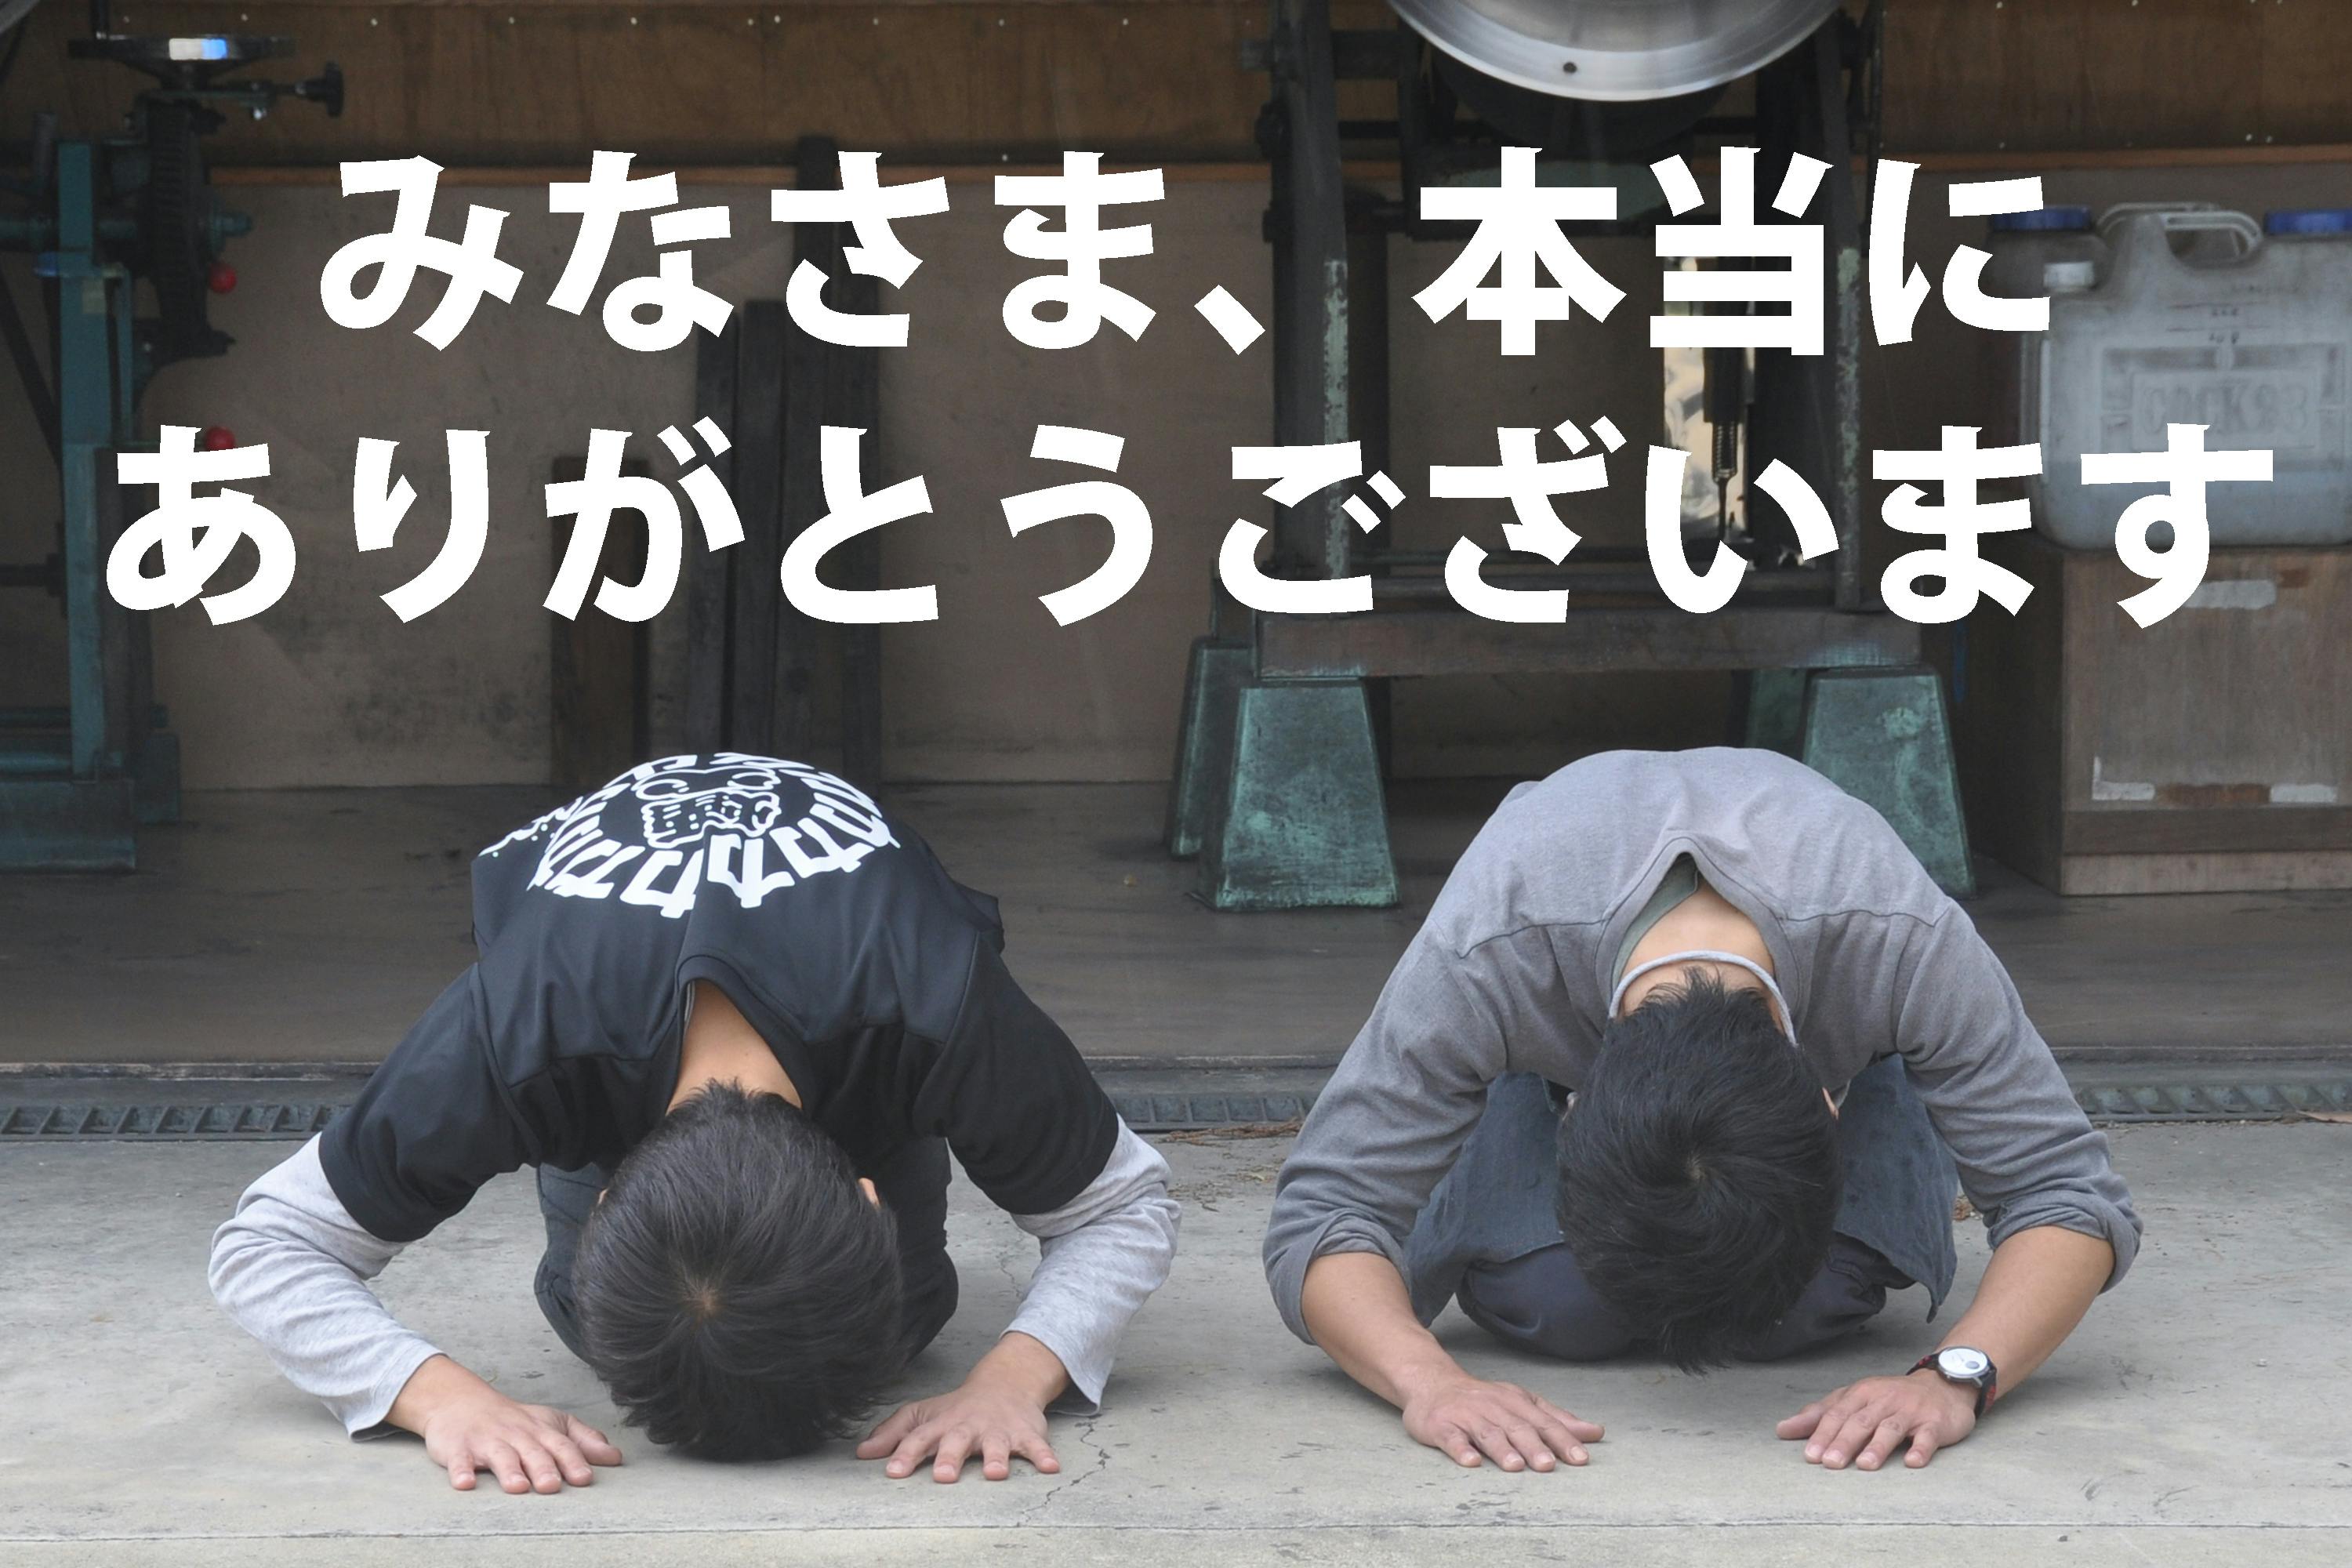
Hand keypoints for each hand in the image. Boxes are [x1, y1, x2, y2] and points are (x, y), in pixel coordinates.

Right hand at [390, 1355, 621, 1493]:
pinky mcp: (457, 1447)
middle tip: (552, 1486)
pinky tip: (465, 1483)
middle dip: (543, 1468)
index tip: (585, 1478)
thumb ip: (583, 1441)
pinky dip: (461, 1471)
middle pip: (532, 1452)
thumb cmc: (513, 1420)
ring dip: (509, 1471)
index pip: (561, 1446)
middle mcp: (516, 1435)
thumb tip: (617, 1457)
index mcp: (540, 1431)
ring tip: (518, 1487)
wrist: (461, 1401)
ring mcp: (486, 1440)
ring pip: (500, 1456)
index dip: (574, 1461)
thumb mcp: (551, 1424)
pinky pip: (459, 1459)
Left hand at [856, 1333, 1066, 1482]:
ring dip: (997, 1458)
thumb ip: (893, 1434)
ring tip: (995, 1474)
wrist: (1005, 1382)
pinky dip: (1043, 1455)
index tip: (893, 1471)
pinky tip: (1050, 1468)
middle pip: (957, 1441)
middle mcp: (968, 1426)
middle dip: (951, 1457)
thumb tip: (861, 1452)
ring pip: (997, 1444)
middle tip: (943, 1476)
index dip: (905, 1454)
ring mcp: (998, 1430)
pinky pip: (1036, 1446)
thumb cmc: (957, 1408)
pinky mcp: (1025, 1433)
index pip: (919, 1437)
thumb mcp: (923, 1414)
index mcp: (941, 1424)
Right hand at [1399, 1371, 1602, 1471]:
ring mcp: (1467, 1417)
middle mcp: (1494, 1408)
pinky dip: (1461, 1449)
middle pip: (1517, 1428)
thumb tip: (1596, 1432)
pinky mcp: (1441, 1426)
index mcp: (1516, 1403)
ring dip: (1501, 1449)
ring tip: (1515, 1466)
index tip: (1581, 1458)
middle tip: (1549, 1465)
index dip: (1562, 1440)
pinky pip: (1452, 1438)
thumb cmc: (1485, 1400)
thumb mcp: (1522, 1403)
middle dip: (1534, 1446)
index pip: (1544, 1422)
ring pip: (1487, 1433)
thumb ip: (1557, 1419)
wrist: (1433, 1383)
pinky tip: (1470, 1462)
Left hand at [1777, 1370, 1976, 1470]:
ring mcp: (1910, 1411)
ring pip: (1891, 1428)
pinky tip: (1912, 1462)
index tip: (1810, 1455)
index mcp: (1861, 1394)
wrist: (1942, 1385)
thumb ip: (1820, 1414)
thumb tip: (1783, 1429)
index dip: (1823, 1434)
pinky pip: (1928, 1436)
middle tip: (1830, 1463)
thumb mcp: (1854, 1399)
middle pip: (1861, 1421)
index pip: (1837, 1414)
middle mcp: (1884, 1400)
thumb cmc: (1890, 1397)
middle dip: (1844, 1442)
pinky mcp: (1935, 1423)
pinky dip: (1920, 1449)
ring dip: (1878, 1447)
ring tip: (1865, 1465)